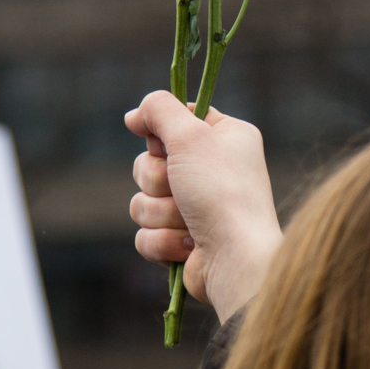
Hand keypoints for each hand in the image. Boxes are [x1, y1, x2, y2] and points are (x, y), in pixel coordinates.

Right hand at [125, 91, 282, 323]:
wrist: (235, 258)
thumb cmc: (220, 191)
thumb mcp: (190, 135)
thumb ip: (159, 109)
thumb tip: (134, 116)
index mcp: (225, 138)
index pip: (178, 120)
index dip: (162, 132)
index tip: (161, 142)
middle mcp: (213, 170)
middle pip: (150, 162)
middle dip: (158, 179)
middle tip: (181, 186)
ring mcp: (197, 209)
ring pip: (143, 200)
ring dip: (160, 212)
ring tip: (189, 221)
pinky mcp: (183, 242)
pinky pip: (146, 234)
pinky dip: (162, 241)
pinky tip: (189, 246)